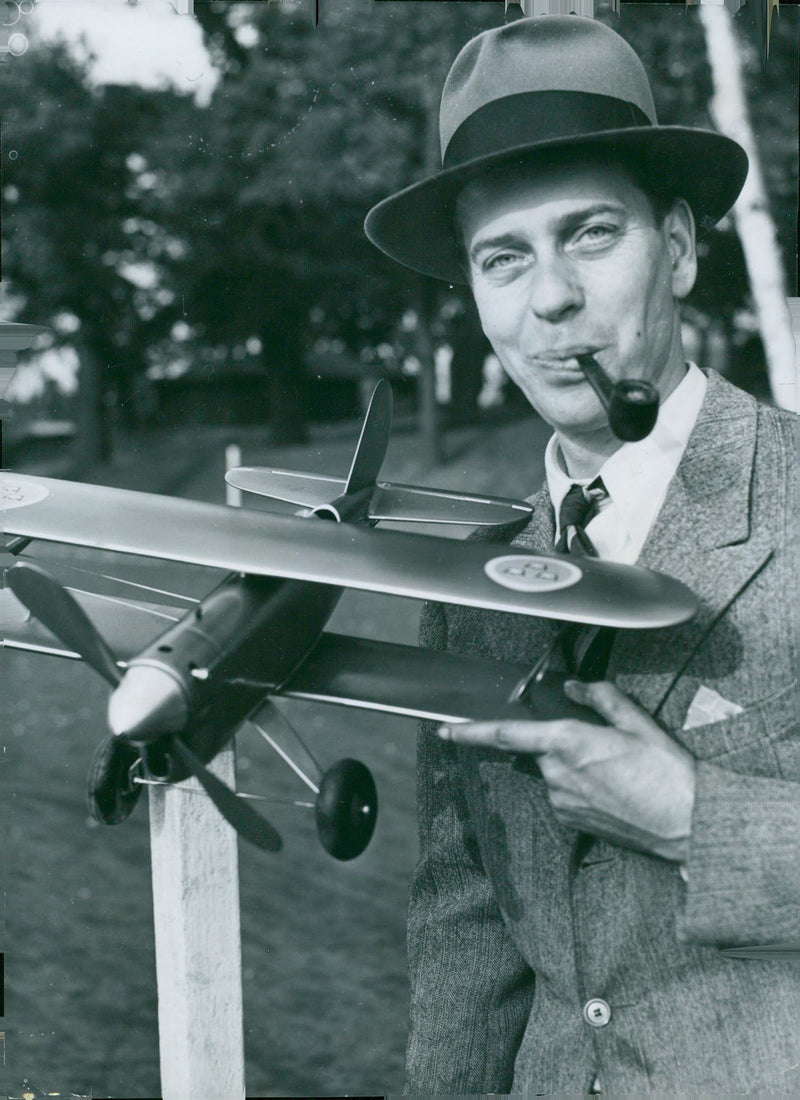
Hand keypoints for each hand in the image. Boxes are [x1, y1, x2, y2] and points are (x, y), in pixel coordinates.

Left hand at [438, 680, 695, 862]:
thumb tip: (575, 687)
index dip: (469, 731)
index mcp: (568, 741)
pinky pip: (564, 793)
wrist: (688, 824)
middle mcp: (557, 772)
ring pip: (552, 771)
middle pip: (538, 749)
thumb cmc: (667, 772)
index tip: (444, 729)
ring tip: (617, 770)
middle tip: (603, 747)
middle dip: (559, 743)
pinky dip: (581, 785)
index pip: (505, 734)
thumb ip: (600, 698)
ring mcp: (562, 800)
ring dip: (572, 765)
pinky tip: (614, 788)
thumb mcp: (638, 723)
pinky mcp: (571, 821)